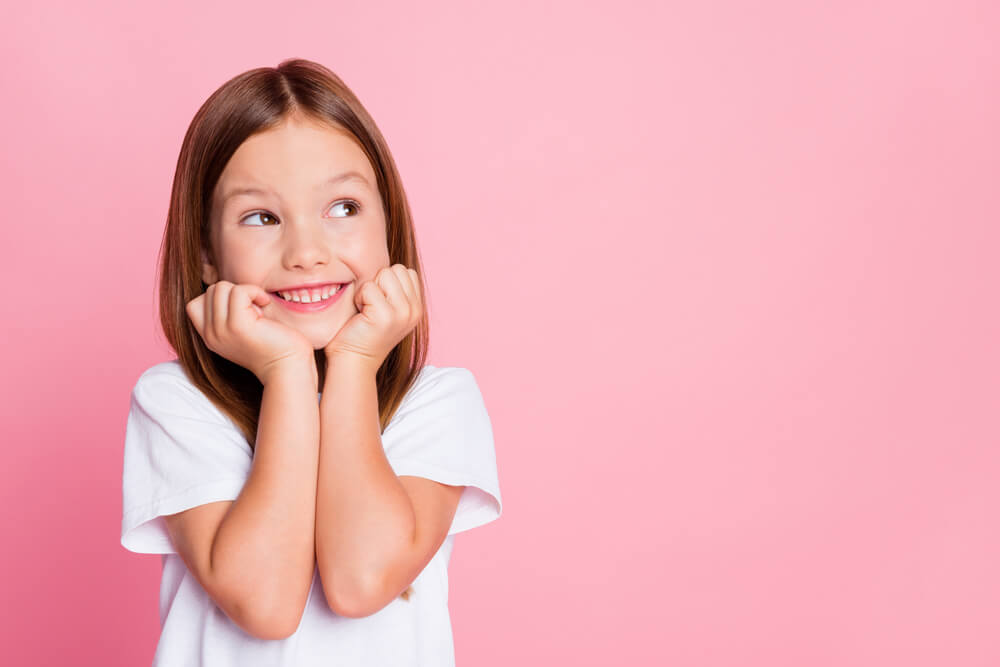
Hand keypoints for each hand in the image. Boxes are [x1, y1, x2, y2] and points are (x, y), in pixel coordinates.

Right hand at [186, 281, 315, 383]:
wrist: (288, 368)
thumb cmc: (275, 346)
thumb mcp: (244, 329)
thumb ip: (229, 314)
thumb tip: (229, 288)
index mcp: (210, 337)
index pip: (195, 304)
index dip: (221, 298)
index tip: (244, 310)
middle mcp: (211, 335)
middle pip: (211, 291)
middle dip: (235, 292)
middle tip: (255, 310)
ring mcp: (221, 331)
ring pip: (221, 287)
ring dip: (245, 292)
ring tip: (259, 309)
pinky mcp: (237, 325)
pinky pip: (239, 291)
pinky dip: (255, 291)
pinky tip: (265, 305)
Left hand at [324, 264, 422, 370]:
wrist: (353, 361)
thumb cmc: (362, 333)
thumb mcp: (387, 309)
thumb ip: (394, 290)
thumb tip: (388, 266)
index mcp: (416, 307)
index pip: (405, 271)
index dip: (386, 282)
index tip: (378, 303)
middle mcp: (414, 310)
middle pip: (396, 269)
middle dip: (378, 282)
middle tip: (370, 306)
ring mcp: (403, 312)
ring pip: (385, 274)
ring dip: (369, 289)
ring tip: (366, 309)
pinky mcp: (387, 315)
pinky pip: (369, 287)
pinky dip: (359, 297)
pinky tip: (360, 315)